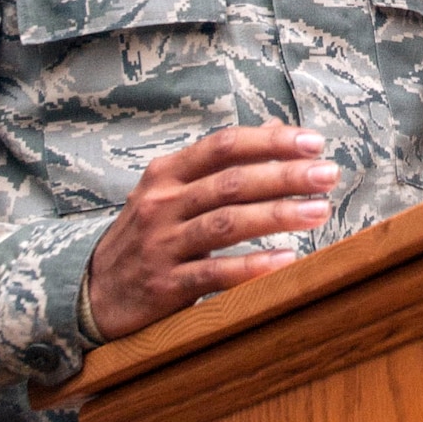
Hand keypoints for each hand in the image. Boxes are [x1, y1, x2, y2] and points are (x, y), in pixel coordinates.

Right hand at [85, 121, 337, 339]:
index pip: (223, 146)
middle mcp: (162, 203)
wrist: (94, 292)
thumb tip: (273, 129)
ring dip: (277, 215)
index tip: (313, 142)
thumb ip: (218, 164)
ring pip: (226, 223)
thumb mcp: (171, 191)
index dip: (270, 141)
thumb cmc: (147, 235)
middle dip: (285, 176)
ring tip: (319, 211)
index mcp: (166, 174)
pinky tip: (287, 259)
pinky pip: (215, 272)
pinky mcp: (165, 285)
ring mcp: (161, 244)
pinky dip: (253, 265)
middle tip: (328, 175)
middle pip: (231, 182)